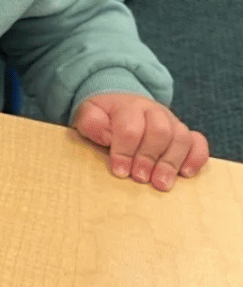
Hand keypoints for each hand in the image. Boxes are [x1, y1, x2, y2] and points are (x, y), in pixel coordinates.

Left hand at [73, 93, 208, 190]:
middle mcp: (153, 111)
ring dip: (171, 163)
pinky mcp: (183, 134)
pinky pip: (198, 142)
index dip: (124, 151)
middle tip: (139, 178)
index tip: (119, 171)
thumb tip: (107, 136)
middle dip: (149, 157)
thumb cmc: (102, 116)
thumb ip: (91, 122)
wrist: (119, 103)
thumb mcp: (88, 114)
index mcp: (128, 106)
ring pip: (181, 137)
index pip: (130, 128)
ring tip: (160, 183)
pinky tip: (185, 173)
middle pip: (160, 131)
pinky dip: (195, 157)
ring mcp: (171, 121)